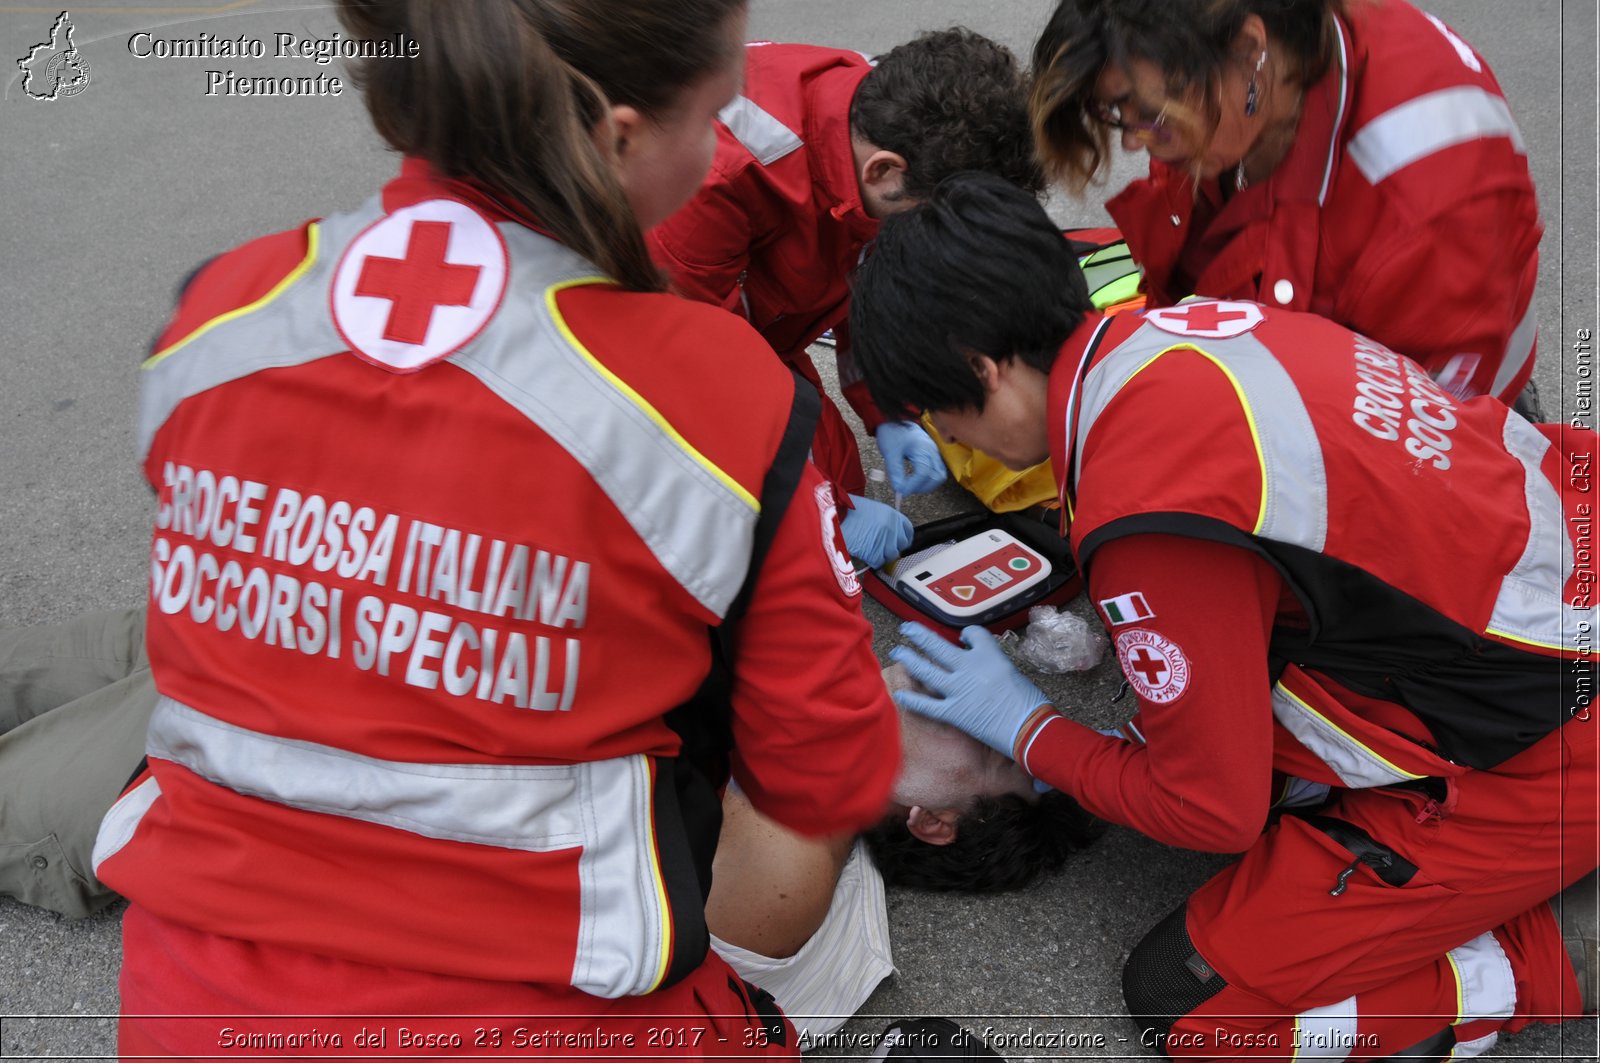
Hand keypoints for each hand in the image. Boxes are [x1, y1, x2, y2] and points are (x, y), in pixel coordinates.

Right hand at [840, 495, 912, 567]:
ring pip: (890, 555)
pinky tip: (864, 554)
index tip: (900, 542)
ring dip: (881, 555)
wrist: (834, 517)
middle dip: (891, 547)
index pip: (908, 530)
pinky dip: (871, 561)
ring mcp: (884, 541)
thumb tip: (888, 532)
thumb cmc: (847, 511)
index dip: (904, 538)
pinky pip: (878, 562)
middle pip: (901, 545)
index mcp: (892, 514)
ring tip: (869, 550)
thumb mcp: (871, 509)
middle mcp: (892, 528)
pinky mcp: (874, 553)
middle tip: (881, 547)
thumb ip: (883, 520)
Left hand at [875, 421, 946, 494]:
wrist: (895, 419)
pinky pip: (936, 471)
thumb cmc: (892, 432)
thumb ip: (895, 472)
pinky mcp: (933, 454)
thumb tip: (899, 489)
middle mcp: (933, 451)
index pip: (923, 473)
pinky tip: (915, 480)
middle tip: (906, 489)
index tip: (901, 491)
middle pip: (937, 476)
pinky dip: (928, 479)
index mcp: (923, 448)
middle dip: (922, 487)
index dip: (913, 485)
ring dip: (927, 485)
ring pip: (939, 475)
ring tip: (911, 486)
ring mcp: (935, 452)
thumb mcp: (890, 452)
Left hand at [888, 621, 1050, 757]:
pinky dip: (912, 700)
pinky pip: (927, 705)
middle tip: (908, 629)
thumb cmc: (1030, 703)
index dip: (966, 634)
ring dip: (909, 658)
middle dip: (919, 635)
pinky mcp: (955, 712)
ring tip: (898, 651)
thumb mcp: (1014, 672)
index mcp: (989, 655)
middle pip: (938, 645)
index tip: (961, 637)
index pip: (972, 634)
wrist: (1031, 727)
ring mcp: (959, 690)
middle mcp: (969, 668)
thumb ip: (994, 664)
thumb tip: (982, 663)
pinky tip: (900, 695)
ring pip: (926, 669)